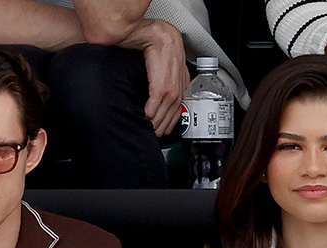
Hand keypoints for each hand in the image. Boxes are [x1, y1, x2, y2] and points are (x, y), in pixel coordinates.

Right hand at [139, 19, 189, 136]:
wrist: (156, 35)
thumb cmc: (160, 48)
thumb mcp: (169, 66)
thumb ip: (167, 80)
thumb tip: (159, 94)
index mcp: (183, 85)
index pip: (178, 112)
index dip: (169, 125)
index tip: (161, 131)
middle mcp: (179, 89)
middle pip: (170, 117)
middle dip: (160, 128)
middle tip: (151, 134)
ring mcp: (171, 89)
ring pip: (162, 114)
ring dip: (153, 124)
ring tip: (146, 129)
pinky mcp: (161, 86)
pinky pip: (154, 106)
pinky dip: (149, 114)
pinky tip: (144, 117)